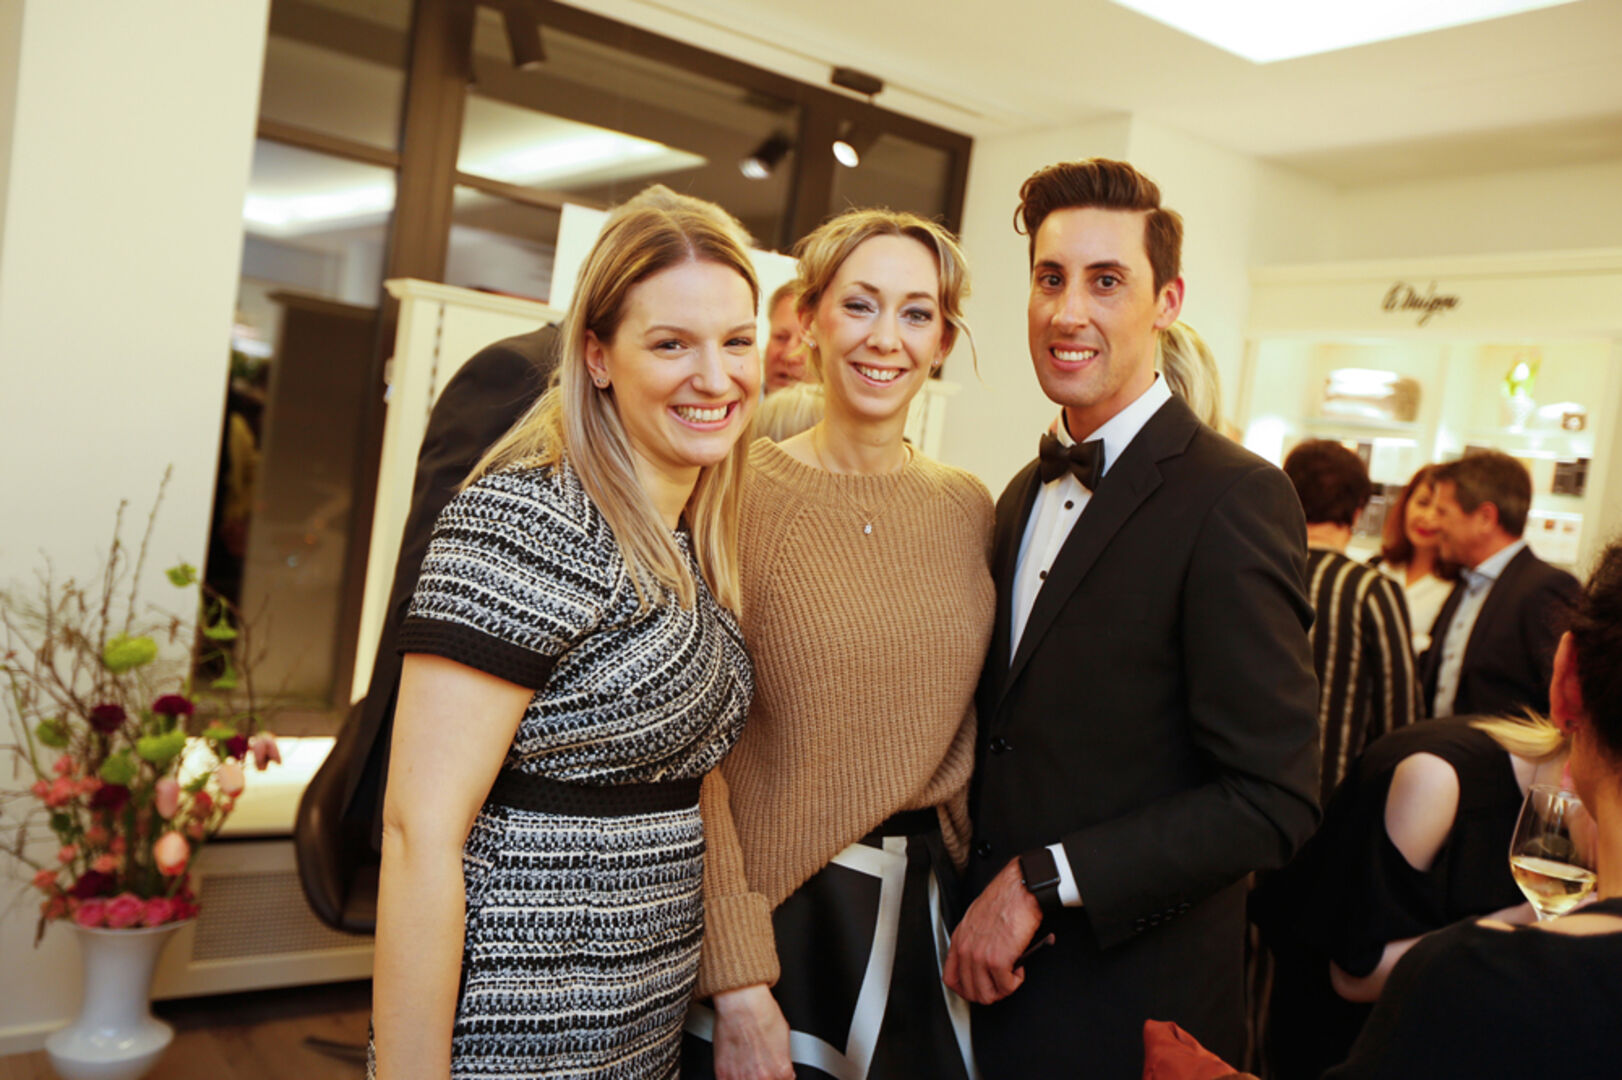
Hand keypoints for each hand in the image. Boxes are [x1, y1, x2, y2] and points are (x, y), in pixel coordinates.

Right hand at [712, 984, 793, 1079]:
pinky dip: (733, 1076)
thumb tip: (784, 1071)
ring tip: (748, 1065)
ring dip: (748, 1077)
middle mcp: (762, 1077)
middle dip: (764, 1076)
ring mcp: (741, 1077)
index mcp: (781, 1071)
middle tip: (761, 1066)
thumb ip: (785, 1062)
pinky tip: (736, 1066)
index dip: (777, 1076)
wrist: (741, 1002)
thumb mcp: (786, 1038)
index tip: (775, 1073)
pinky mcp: (723, 1074)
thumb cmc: (762, 1013)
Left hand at [943, 857, 1044, 1004]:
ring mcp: (980, 956)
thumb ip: (974, 941)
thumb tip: (982, 962)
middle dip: (990, 992)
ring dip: (1003, 989)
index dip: (966, 990)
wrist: (1019, 890)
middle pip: (970, 992)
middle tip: (1002, 983)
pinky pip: (1005, 987)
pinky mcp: (998, 961)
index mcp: (959, 939)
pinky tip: (1019, 967)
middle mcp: (965, 949)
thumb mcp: (977, 919)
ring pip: (986, 995)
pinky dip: (1015, 982)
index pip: (951, 978)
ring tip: (1012, 975)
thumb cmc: (1004, 900)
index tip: (979, 988)